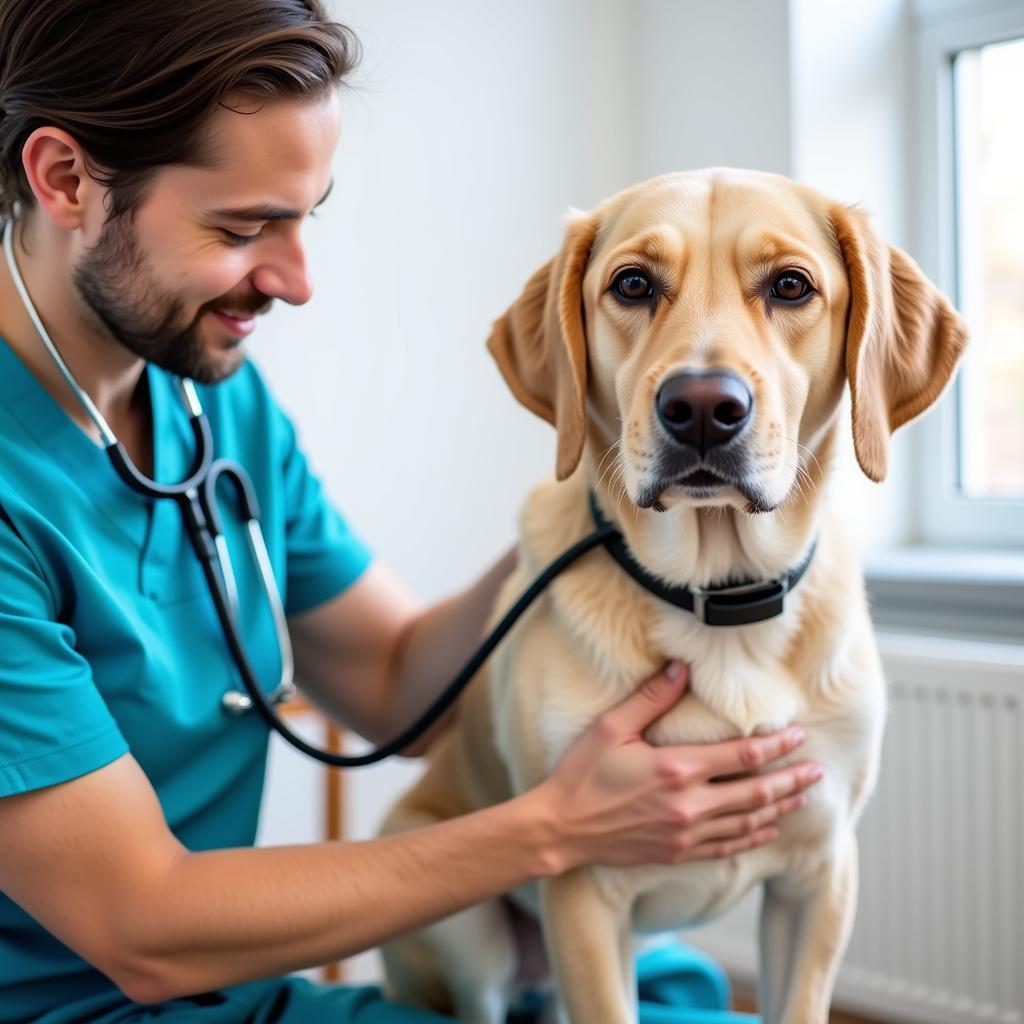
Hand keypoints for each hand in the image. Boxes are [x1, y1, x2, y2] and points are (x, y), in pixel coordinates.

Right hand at [535, 661, 821, 871]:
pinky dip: (752, 836)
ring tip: (803, 797)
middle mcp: (689, 805)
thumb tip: (682, 670)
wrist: (560, 829)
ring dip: (779, 808)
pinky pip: (727, 846)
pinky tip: (767, 829)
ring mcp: (685, 833)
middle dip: (790, 780)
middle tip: (817, 770)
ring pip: (747, 822)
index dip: (775, 745)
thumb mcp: (612, 728)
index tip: (797, 736)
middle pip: (756, 792)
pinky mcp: (677, 852)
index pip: (742, 755)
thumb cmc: (582, 774)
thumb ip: (651, 698)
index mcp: (677, 769)